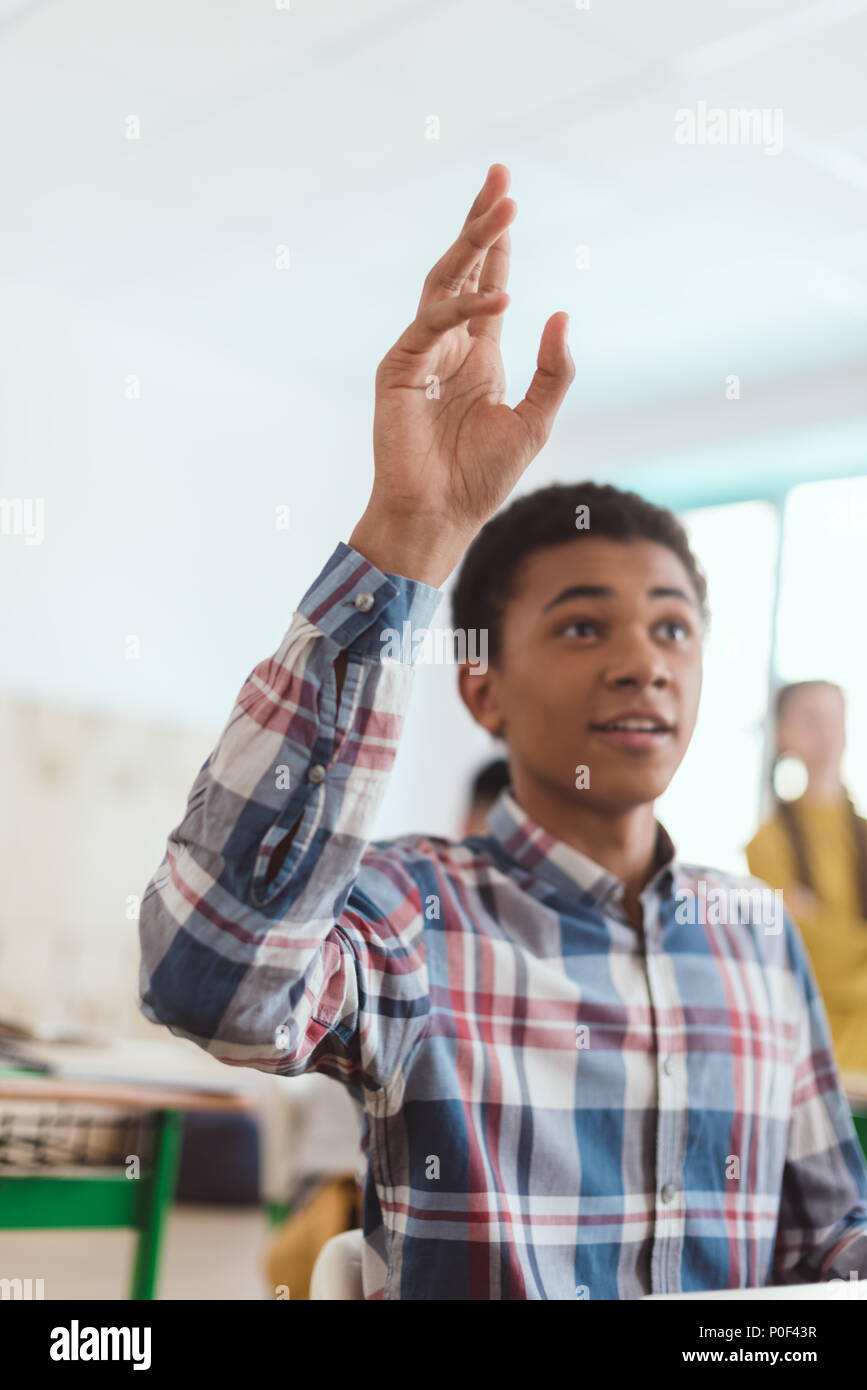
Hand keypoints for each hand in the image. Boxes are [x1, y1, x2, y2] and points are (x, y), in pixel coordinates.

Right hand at [350, 164, 574, 584]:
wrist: (440, 515)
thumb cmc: (481, 477)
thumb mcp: (533, 419)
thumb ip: (553, 370)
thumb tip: (560, 313)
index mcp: (477, 356)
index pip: (487, 285)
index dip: (497, 242)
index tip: (508, 195)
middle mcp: (447, 346)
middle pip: (462, 268)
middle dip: (481, 223)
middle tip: (500, 175)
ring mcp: (419, 354)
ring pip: (443, 283)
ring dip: (471, 243)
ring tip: (500, 206)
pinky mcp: (398, 369)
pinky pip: (431, 325)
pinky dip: (462, 309)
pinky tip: (499, 298)